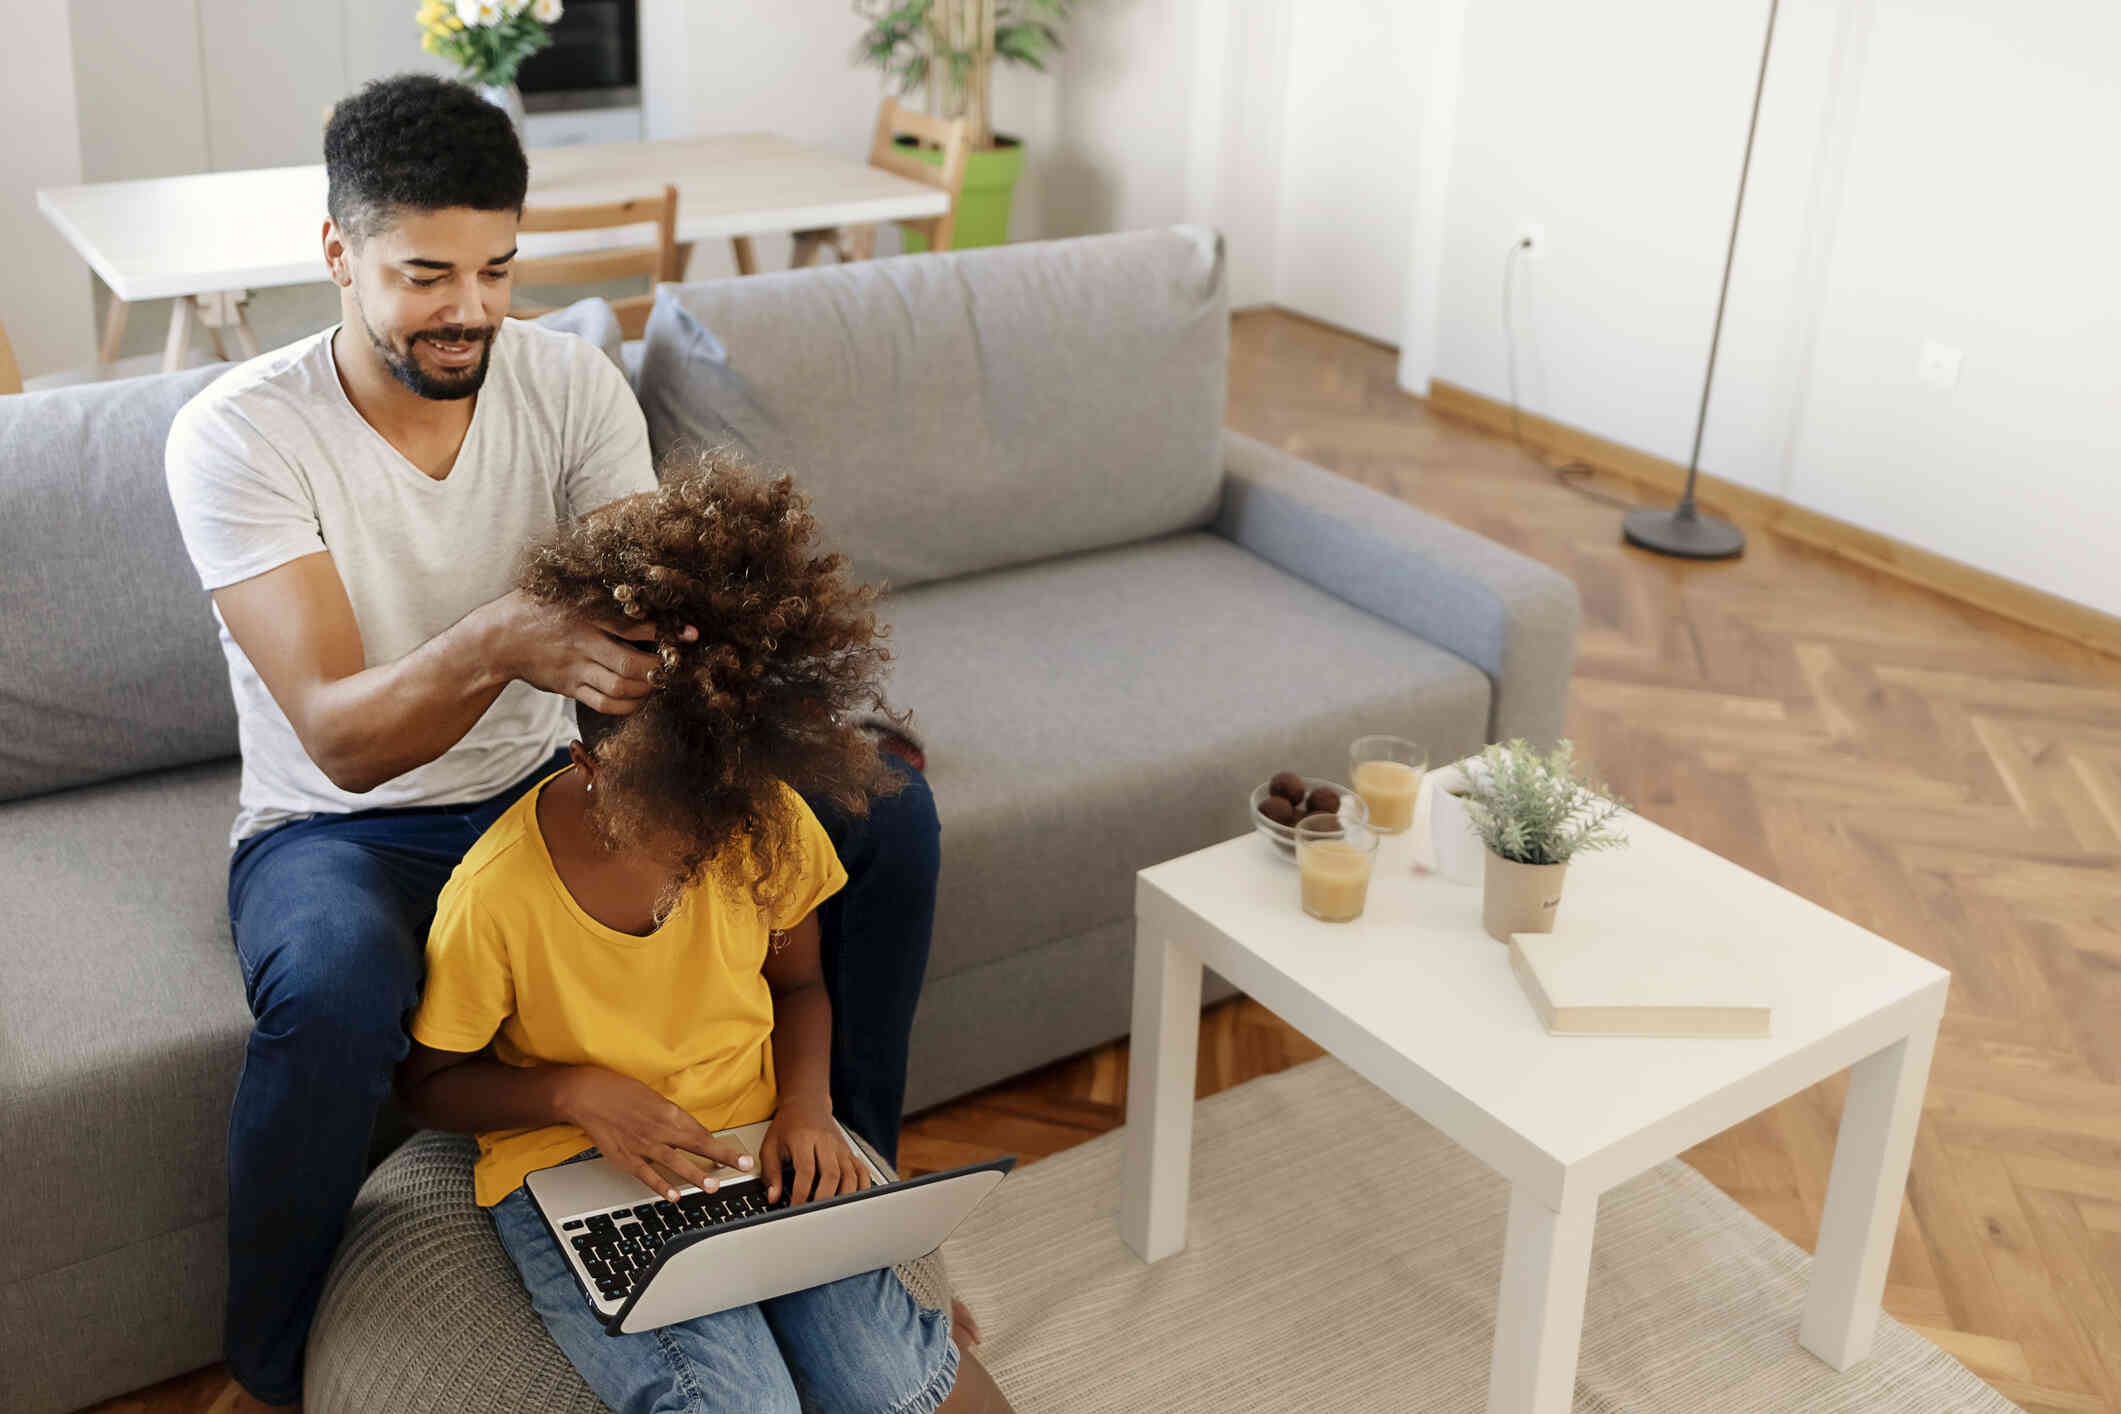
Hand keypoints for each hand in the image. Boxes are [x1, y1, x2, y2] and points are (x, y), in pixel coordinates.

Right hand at [486, 588, 698, 715]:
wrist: (497, 639)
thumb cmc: (537, 606)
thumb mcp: (566, 590)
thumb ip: (599, 591)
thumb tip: (642, 586)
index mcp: (584, 614)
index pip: (632, 624)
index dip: (665, 630)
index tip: (690, 633)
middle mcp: (581, 643)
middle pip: (630, 663)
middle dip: (660, 667)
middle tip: (675, 663)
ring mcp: (575, 669)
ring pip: (620, 688)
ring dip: (647, 688)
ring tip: (660, 679)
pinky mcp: (570, 688)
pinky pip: (605, 704)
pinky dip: (629, 706)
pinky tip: (640, 697)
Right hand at [557, 1066, 753, 1201]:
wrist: (590, 1095)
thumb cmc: (622, 1093)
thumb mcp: (655, 1099)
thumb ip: (673, 1119)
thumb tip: (690, 1133)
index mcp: (670, 1113)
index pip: (702, 1133)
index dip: (723, 1146)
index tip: (741, 1156)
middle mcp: (661, 1129)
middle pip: (697, 1145)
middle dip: (723, 1157)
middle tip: (744, 1166)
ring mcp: (644, 1145)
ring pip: (675, 1162)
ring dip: (695, 1175)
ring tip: (713, 1186)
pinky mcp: (627, 1158)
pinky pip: (647, 1174)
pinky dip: (661, 1186)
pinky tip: (674, 1196)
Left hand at [760, 1095, 871, 1207]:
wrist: (806, 1103)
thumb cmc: (787, 1126)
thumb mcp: (771, 1146)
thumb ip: (771, 1173)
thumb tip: (773, 1197)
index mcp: (804, 1139)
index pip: (806, 1171)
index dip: (802, 1193)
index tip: (796, 1208)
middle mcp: (825, 1142)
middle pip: (831, 1174)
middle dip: (824, 1198)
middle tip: (815, 1215)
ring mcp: (840, 1147)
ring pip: (850, 1174)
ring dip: (844, 1196)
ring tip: (834, 1212)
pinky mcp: (849, 1151)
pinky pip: (861, 1170)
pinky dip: (862, 1186)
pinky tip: (855, 1199)